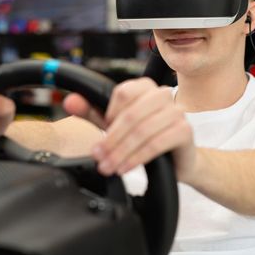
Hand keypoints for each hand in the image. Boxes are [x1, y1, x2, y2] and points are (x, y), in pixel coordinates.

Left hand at [64, 77, 195, 181]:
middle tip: (98, 157)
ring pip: (142, 131)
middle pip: (131, 114)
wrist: (178, 159)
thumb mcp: (116, 125)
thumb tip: (70, 101)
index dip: (108, 114)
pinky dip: (137, 158)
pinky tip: (126, 168)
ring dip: (121, 152)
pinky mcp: (184, 130)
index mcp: (146, 86)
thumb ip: (93, 112)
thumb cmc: (146, 137)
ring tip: (109, 167)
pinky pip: (156, 144)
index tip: (101, 133)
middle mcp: (163, 94)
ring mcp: (177, 111)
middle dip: (111, 140)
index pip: (123, 93)